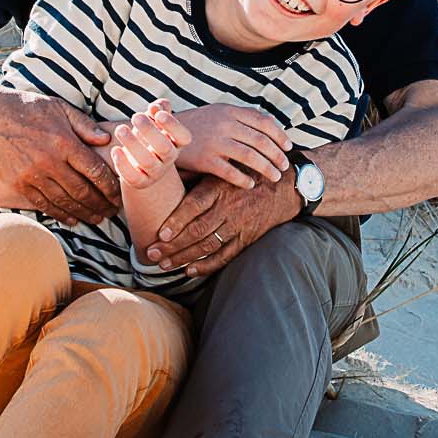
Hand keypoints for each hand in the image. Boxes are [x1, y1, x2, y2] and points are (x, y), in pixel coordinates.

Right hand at [0, 88, 119, 223]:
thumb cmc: (27, 108)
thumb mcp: (59, 107)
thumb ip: (84, 125)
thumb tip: (107, 140)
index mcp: (63, 141)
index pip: (94, 170)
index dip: (110, 186)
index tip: (118, 194)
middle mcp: (49, 161)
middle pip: (82, 191)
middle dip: (101, 204)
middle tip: (112, 212)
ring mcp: (32, 175)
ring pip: (64, 202)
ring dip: (84, 213)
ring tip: (97, 219)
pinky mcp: (18, 184)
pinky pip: (43, 204)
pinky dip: (60, 214)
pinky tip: (72, 219)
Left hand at [109, 99, 191, 188]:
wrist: (140, 164)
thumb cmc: (147, 135)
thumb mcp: (154, 121)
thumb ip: (158, 110)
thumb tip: (158, 106)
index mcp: (176, 143)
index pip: (184, 137)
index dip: (173, 125)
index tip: (159, 114)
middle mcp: (168, 158)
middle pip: (165, 148)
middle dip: (149, 131)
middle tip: (135, 116)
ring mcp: (155, 172)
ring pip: (147, 162)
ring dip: (132, 143)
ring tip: (120, 129)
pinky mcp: (140, 182)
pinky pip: (133, 177)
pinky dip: (123, 164)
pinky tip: (115, 149)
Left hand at [143, 173, 302, 276]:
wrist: (284, 186)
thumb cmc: (245, 173)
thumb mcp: (221, 167)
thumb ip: (194, 173)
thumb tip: (164, 174)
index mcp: (218, 187)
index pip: (194, 206)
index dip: (176, 221)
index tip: (160, 234)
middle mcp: (228, 207)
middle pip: (197, 230)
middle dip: (173, 245)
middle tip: (153, 254)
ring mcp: (239, 225)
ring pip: (208, 245)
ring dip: (185, 257)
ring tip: (165, 264)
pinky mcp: (247, 238)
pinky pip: (226, 255)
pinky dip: (208, 265)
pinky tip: (191, 270)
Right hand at [172, 103, 291, 189]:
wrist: (164, 134)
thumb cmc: (196, 125)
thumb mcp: (217, 112)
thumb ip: (241, 116)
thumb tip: (271, 122)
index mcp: (229, 111)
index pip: (263, 122)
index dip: (279, 135)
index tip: (288, 146)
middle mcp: (224, 125)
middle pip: (260, 141)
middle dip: (277, 155)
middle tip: (284, 165)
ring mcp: (215, 143)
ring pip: (250, 157)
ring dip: (267, 168)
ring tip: (275, 176)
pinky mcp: (205, 160)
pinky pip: (231, 172)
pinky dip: (244, 180)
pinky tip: (251, 185)